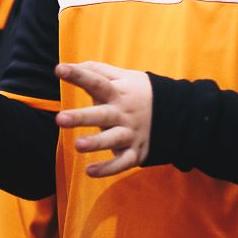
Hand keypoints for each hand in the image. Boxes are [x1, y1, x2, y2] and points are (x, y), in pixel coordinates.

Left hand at [55, 61, 152, 176]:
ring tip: (78, 145)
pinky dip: (108, 169)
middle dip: (81, 117)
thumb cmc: (139, 93)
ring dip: (96, 143)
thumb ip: (97, 71)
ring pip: (112, 139)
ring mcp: (130, 133)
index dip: (79, 75)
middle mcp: (123, 113)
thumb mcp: (124, 77)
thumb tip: (67, 65)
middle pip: (101, 115)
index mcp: (118, 92)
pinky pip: (122, 163)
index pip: (97, 81)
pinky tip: (90, 172)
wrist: (178, 114)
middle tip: (60, 119)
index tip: (60, 69)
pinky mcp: (136, 152)